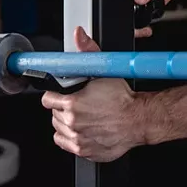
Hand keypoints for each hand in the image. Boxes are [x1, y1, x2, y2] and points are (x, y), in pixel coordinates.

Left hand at [42, 27, 144, 161]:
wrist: (138, 120)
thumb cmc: (122, 99)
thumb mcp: (104, 71)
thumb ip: (88, 51)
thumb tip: (79, 35)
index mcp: (72, 104)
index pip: (47, 100)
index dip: (54, 95)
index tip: (60, 94)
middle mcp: (72, 123)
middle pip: (54, 114)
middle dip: (62, 108)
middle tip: (77, 105)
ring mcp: (77, 139)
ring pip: (59, 129)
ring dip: (65, 123)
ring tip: (80, 117)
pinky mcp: (83, 150)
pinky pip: (65, 144)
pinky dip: (70, 138)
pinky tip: (81, 129)